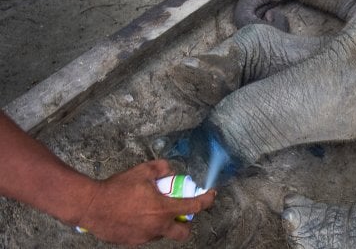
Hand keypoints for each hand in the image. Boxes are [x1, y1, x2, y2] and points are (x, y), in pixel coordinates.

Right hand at [77, 160, 215, 245]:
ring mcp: (145, 237)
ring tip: (151, 209)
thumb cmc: (117, 188)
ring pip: (164, 233)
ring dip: (165, 223)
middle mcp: (157, 226)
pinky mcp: (133, 242)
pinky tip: (138, 215)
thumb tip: (170, 170)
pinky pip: (148, 236)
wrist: (91, 205)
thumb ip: (161, 168)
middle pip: (183, 232)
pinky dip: (149, 226)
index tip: (211, 195)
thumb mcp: (142, 171)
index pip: (194, 207)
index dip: (207, 200)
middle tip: (179, 210)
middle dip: (186, 223)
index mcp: (163, 209)